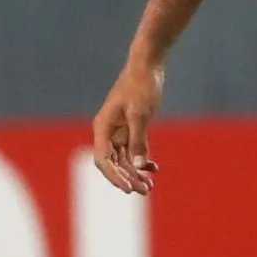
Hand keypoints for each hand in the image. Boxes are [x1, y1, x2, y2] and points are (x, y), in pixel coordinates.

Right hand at [92, 57, 165, 193]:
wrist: (147, 65)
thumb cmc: (141, 86)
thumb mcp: (141, 114)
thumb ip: (139, 140)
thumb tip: (138, 165)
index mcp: (103, 127)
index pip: (103, 160)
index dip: (115, 176)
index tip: (130, 188)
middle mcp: (107, 131)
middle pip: (113, 163)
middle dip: (128, 178)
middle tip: (145, 191)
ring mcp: (118, 130)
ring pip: (123, 159)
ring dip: (135, 173)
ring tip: (150, 186)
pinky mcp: (130, 128)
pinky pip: (132, 150)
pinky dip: (142, 160)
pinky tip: (154, 168)